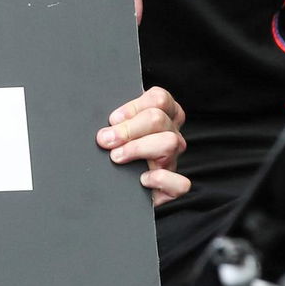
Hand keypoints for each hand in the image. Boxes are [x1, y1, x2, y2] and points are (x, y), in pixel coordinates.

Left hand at [98, 85, 189, 205]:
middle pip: (158, 119)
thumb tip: (104, 127)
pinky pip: (180, 181)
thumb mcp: (118, 130)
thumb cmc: (118, 150)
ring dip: (138, 148)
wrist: (120, 186)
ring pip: (169, 143)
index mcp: (163, 114)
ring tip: (116, 157)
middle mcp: (172, 134)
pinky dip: (160, 179)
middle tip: (106, 140)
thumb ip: (116, 122)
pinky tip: (142, 179)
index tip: (112, 120)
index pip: (159, 98)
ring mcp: (175, 158)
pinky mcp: (175, 185)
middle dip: (128, 129)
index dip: (133, 108)